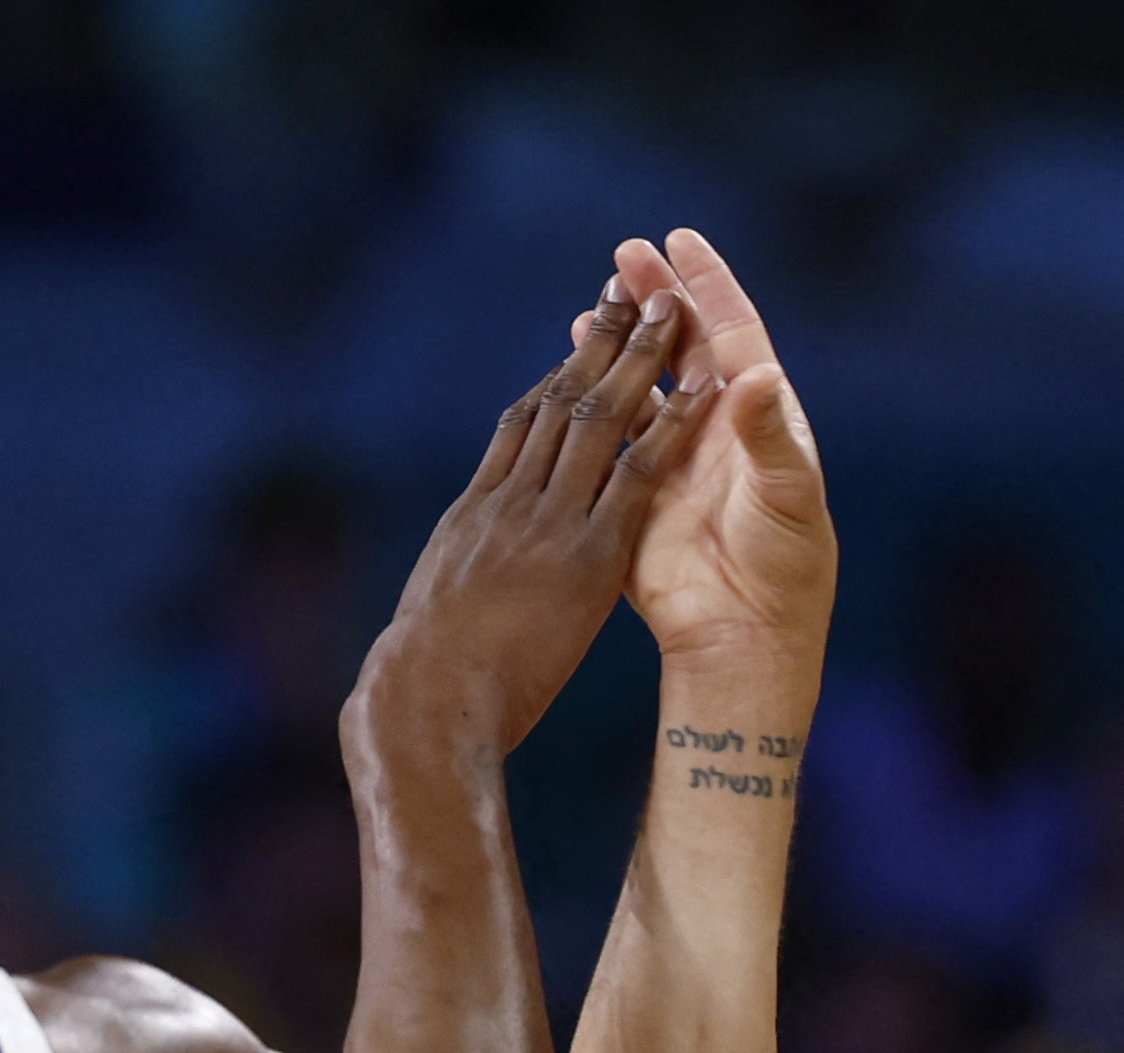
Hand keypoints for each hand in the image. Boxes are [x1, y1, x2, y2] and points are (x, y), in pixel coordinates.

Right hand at [353, 284, 692, 757]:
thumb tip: (463, 554)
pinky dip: (669, 429)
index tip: (577, 333)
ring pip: (600, 417)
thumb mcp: (438, 601)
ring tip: (668, 307)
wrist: (428, 701)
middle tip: (629, 280)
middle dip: (600, 336)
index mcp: (477, 507)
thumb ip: (465, 564)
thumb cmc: (424, 674)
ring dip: (638, 359)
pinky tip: (698, 393)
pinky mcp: (590, 552)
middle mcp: (512, 497)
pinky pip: (637, 475)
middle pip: (562, 397)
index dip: (555, 371)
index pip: (523, 419)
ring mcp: (550, 519)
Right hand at [603, 229, 833, 670]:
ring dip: (621, 342)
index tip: (682, 241)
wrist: (746, 635)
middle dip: (657, 298)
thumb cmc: (786, 567)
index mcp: (759, 418)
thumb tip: (756, 373)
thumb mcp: (788, 496)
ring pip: (644, 383)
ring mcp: (675, 459)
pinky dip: (595, 396)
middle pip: (684, 347)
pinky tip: (572, 364)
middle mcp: (717, 430)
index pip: (733, 332)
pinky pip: (613, 434)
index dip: (708, 285)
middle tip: (625, 254)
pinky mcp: (638, 493)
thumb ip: (769, 434)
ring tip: (595, 301)